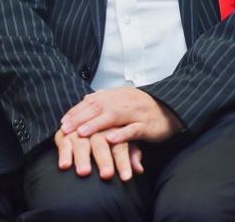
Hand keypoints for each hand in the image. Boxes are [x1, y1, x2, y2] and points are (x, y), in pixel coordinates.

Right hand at [54, 128, 143, 180]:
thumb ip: (132, 154)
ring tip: (84, 173)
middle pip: (101, 142)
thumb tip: (139, 169)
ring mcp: (79, 128)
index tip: (126, 178)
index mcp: (114, 128)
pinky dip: (63, 152)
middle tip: (107, 175)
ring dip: (82, 157)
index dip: (123, 161)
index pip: (120, 145)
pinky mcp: (65, 131)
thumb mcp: (126, 141)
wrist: (95, 114)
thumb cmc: (112, 135)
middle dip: (104, 159)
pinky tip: (65, 165)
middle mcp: (96, 127)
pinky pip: (63, 140)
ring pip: (81, 141)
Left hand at [59, 88, 182, 143]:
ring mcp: (136, 113)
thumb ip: (105, 100)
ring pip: (114, 116)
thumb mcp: (123, 100)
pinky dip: (122, 134)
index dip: (76, 111)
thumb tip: (85, 99)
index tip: (62, 122)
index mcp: (117, 96)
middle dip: (80, 117)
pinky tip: (111, 139)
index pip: (92, 101)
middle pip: (99, 107)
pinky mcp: (147, 126)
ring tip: (82, 133)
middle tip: (65, 129)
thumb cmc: (144, 108)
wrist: (172, 109)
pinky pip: (133, 129)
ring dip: (96, 124)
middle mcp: (124, 102)